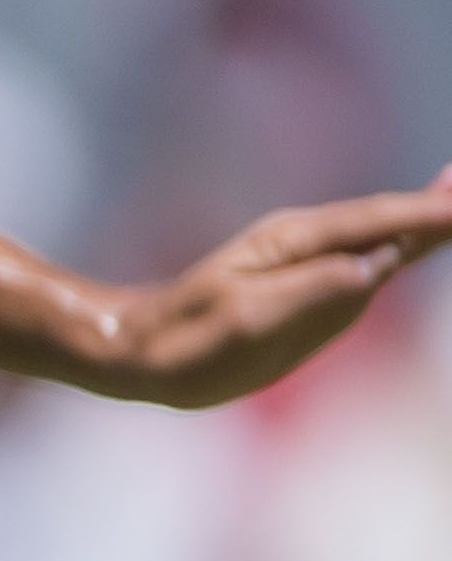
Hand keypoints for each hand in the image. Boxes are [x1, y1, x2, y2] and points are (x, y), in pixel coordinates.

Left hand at [110, 172, 451, 406]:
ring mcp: (305, 264)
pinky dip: (398, 245)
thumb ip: (311, 291)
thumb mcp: (245, 320)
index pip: (375, 224)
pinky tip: (412, 242)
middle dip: (437, 207)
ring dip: (425, 220)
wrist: (138, 353)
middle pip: (386, 220)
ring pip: (379, 237)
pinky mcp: (303, 287)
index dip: (427, 216)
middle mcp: (305, 245)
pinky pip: (361, 262)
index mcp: (293, 245)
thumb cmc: (185, 343)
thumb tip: (374, 267)